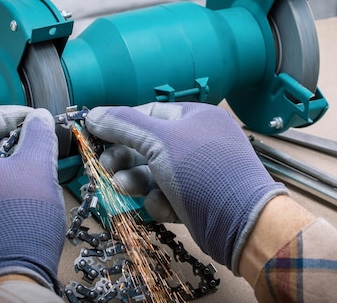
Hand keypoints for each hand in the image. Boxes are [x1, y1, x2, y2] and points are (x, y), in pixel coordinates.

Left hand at [0, 106, 65, 300]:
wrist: (13, 272)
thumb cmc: (22, 216)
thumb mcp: (38, 166)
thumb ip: (38, 135)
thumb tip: (39, 118)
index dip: (5, 115)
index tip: (29, 119)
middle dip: (6, 138)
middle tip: (34, 139)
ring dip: (3, 161)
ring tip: (32, 164)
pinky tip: (21, 191)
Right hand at [85, 102, 287, 272]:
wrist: (243, 223)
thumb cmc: (204, 172)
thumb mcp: (160, 141)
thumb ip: (125, 126)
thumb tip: (93, 114)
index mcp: (194, 117)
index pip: (148, 113)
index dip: (120, 124)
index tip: (93, 135)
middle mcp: (196, 142)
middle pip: (147, 145)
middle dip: (125, 158)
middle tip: (106, 168)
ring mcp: (197, 172)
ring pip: (154, 173)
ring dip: (136, 180)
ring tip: (123, 187)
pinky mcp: (195, 200)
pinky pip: (166, 196)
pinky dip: (159, 202)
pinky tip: (162, 206)